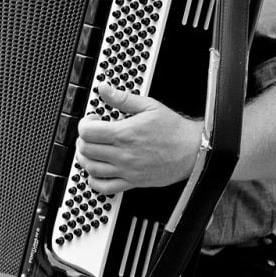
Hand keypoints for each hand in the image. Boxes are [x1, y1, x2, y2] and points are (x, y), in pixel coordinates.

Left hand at [76, 83, 201, 192]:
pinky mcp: (132, 182)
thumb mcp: (149, 106)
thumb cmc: (174, 130)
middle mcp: (123, 154)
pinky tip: (97, 170)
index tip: (91, 120)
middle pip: (86, 149)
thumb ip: (122, 98)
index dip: (84, 124)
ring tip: (91, 150)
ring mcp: (126, 170)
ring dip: (84, 158)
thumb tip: (104, 89)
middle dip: (83, 139)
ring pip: (91, 168)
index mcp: (125, 133)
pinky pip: (104, 187)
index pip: (88, 132)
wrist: (193, 151)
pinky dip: (94, 180)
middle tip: (91, 133)